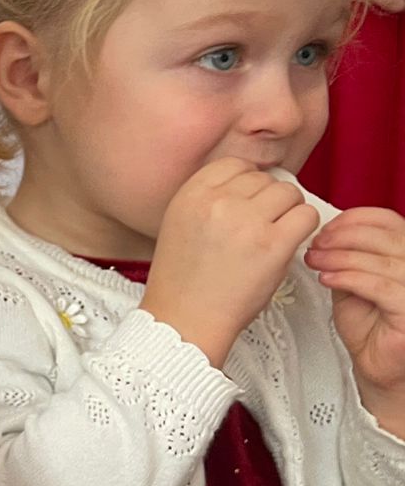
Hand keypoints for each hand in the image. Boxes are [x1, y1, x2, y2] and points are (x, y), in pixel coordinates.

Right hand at [140, 158, 317, 365]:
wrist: (184, 320)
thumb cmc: (184, 280)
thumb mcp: (179, 224)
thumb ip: (209, 198)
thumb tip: (252, 181)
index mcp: (190, 195)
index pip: (234, 165)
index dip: (246, 183)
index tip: (247, 203)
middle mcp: (217, 202)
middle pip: (264, 179)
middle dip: (267, 201)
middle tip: (260, 227)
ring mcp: (246, 222)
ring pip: (289, 193)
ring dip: (288, 212)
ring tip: (273, 235)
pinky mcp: (273, 244)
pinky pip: (306, 216)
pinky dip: (304, 227)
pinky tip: (288, 243)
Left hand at [307, 206, 404, 426]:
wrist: (377, 365)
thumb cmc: (369, 326)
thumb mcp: (353, 281)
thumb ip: (347, 256)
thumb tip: (324, 234)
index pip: (390, 221)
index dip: (355, 219)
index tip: (325, 228)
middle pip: (386, 236)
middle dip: (343, 237)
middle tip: (316, 244)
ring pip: (382, 261)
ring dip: (342, 257)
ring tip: (315, 260)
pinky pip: (381, 286)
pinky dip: (351, 278)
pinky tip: (328, 278)